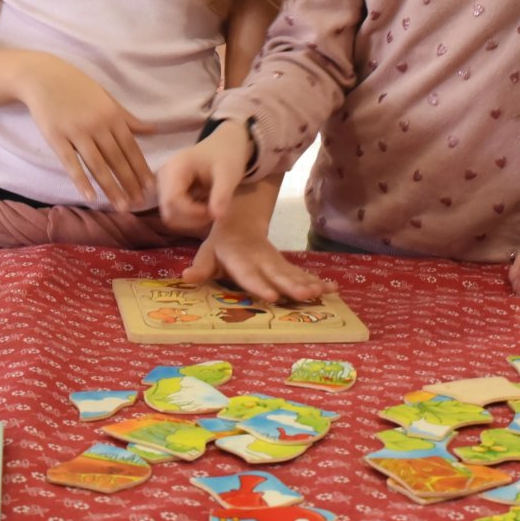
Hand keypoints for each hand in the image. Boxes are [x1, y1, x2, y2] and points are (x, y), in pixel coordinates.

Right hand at [20, 57, 155, 209]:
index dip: (141, 169)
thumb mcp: (106, 98)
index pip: (131, 147)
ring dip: (111, 188)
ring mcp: (76, 132)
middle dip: (130, 183)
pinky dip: (81, 181)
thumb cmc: (77, 87)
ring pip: (98, 165)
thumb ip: (128, 117)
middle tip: (139, 203)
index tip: (150, 187)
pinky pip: (71, 164)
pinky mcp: (56, 138)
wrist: (42, 77)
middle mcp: (97, 125)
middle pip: (117, 159)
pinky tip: (90, 197)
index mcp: (112, 115)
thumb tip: (154, 129)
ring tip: (121, 206)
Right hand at [156, 122, 251, 228]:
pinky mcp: (168, 190)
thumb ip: (222, 195)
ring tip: (209, 209)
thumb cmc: (227, 156)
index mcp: (176, 167)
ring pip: (169, 214)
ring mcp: (164, 183)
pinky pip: (173, 211)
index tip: (213, 212)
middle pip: (168, 210)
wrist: (225, 144)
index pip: (173, 199)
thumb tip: (218, 217)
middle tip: (213, 213)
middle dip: (191, 219)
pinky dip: (188, 216)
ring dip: (189, 220)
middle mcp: (164, 175)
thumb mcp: (229, 174)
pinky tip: (203, 207)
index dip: (192, 213)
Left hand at [180, 199, 332, 303]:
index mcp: (239, 258)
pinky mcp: (285, 265)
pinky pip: (302, 273)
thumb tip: (186, 276)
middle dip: (292, 285)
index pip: (249, 273)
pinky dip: (317, 280)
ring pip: (293, 273)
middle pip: (277, 273)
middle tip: (306, 295)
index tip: (271, 296)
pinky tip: (332, 289)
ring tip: (323, 293)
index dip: (259, 284)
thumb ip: (200, 268)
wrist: (240, 224)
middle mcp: (261, 260)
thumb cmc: (220, 247)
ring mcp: (276, 261)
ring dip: (309, 283)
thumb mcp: (206, 254)